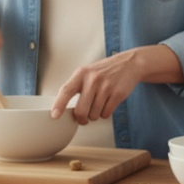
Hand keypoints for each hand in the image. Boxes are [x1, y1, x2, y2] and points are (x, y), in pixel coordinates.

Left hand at [51, 45, 180, 124]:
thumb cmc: (103, 71)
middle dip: (81, 119)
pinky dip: (105, 113)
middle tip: (83, 119)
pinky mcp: (117, 94)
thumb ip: (76, 87)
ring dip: (95, 115)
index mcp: (81, 74)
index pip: (66, 90)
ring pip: (94, 115)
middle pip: (81, 110)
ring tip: (99, 105)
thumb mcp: (87, 72)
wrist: (128, 64)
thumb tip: (63, 109)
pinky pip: (106, 114)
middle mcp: (92, 79)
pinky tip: (107, 104)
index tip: (54, 115)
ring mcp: (106, 87)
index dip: (59, 104)